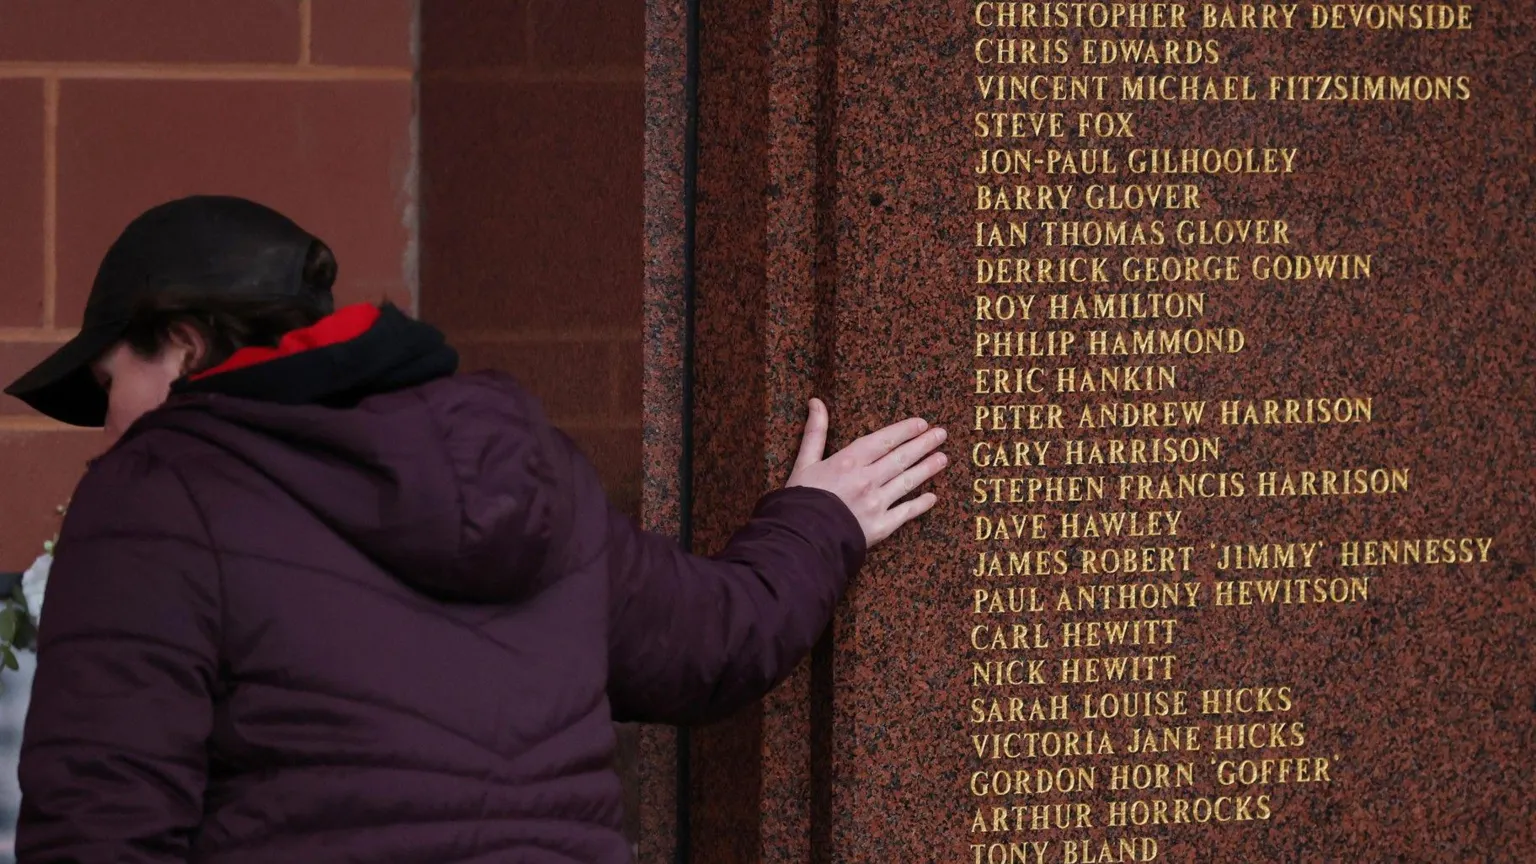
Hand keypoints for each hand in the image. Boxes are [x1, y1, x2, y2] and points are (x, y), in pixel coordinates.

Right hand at [786, 398, 947, 546]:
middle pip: (901, 458)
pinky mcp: (880, 526)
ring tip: (943, 459)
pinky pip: (905, 513)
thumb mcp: (804, 462)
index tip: (921, 423)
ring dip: (927, 469)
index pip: (884, 441)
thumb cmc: (800, 500)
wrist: (801, 540)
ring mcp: (877, 503)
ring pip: (907, 482)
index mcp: (849, 462)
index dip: (904, 430)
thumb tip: (816, 402)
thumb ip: (815, 432)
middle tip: (942, 434)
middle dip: (923, 444)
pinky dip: (920, 505)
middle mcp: (868, 480)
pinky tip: (932, 498)